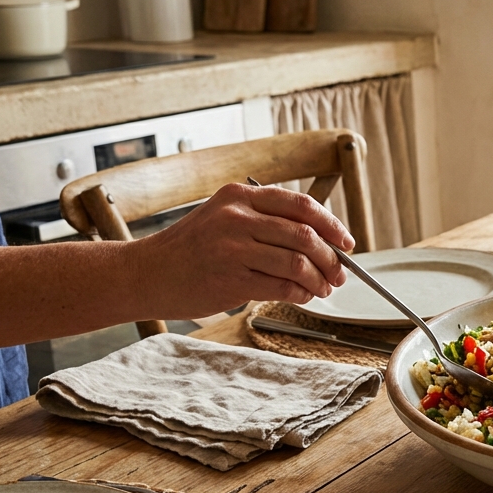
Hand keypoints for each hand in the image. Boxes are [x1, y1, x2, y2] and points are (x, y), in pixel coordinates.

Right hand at [138, 183, 353, 315]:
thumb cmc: (191, 249)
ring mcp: (232, 248)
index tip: (347, 243)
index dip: (332, 225)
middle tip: (340, 273)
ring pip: (297, 262)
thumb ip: (266, 221)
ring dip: (319, 280)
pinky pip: (281, 287)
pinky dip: (301, 294)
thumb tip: (322, 240)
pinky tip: (302, 296)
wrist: (145, 273)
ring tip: (323, 288)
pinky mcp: (231, 279)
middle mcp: (237, 217)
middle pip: (305, 235)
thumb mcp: (224, 217)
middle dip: (331, 258)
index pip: (302, 205)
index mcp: (240, 196)